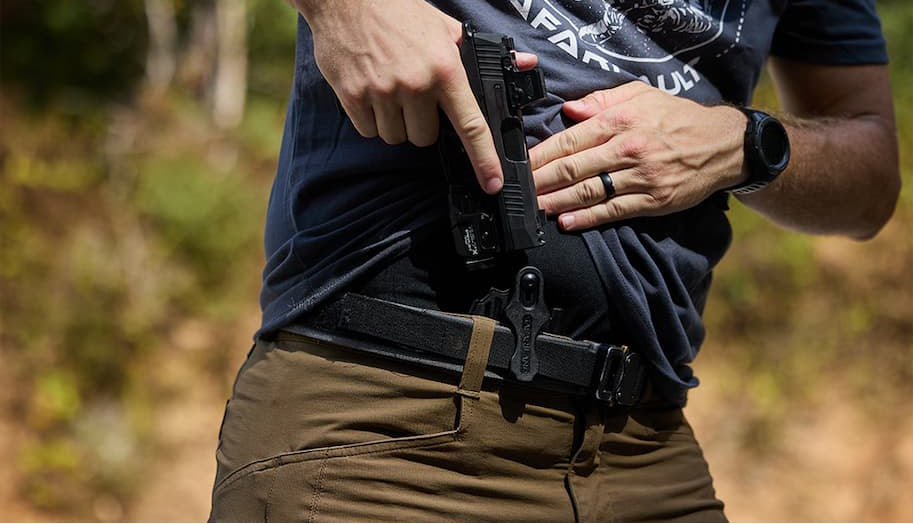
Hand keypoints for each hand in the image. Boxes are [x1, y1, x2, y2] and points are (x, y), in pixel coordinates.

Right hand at [295, 0, 535, 193]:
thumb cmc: (398, 11)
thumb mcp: (446, 28)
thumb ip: (482, 54)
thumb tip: (525, 63)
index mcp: (445, 69)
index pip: (471, 125)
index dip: (484, 159)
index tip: (491, 182)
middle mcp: (416, 84)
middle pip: (425, 138)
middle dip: (421, 124)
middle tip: (414, 97)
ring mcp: (383, 92)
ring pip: (396, 137)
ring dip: (395, 124)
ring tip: (390, 91)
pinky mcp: (353, 96)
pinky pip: (369, 131)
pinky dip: (371, 120)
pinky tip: (371, 92)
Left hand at [529, 81, 747, 229]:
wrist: (724, 144)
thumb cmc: (677, 118)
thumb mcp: (641, 95)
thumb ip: (602, 101)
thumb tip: (569, 111)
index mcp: (621, 121)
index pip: (570, 140)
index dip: (541, 155)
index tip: (520, 165)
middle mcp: (628, 149)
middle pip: (574, 168)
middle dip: (541, 181)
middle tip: (518, 191)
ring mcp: (641, 177)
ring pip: (590, 192)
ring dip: (557, 202)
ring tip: (535, 208)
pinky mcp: (653, 200)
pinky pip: (613, 211)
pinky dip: (587, 218)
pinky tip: (567, 222)